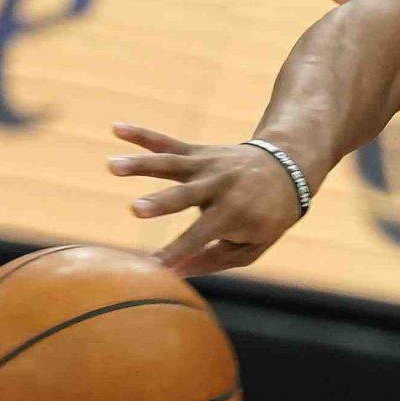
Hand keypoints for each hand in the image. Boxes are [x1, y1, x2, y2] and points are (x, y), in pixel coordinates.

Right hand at [108, 123, 308, 275]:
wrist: (287, 168)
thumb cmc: (267, 217)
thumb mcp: (252, 247)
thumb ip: (213, 260)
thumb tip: (175, 272)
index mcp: (234, 214)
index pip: (199, 238)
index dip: (176, 253)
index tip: (153, 268)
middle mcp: (219, 186)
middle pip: (185, 196)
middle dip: (160, 204)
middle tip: (135, 210)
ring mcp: (207, 166)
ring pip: (170, 164)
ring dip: (140, 165)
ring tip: (111, 166)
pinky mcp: (199, 152)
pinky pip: (168, 143)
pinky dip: (142, 135)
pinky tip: (117, 128)